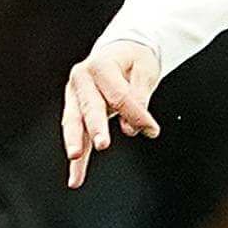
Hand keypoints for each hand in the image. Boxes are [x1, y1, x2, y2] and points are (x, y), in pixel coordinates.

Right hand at [62, 38, 163, 188]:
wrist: (119, 50)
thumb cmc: (133, 59)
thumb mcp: (145, 70)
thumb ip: (139, 96)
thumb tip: (133, 126)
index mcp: (100, 65)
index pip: (118, 94)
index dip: (136, 113)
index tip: (152, 129)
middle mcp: (82, 80)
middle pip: (90, 107)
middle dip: (95, 127)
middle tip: (102, 144)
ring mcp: (75, 96)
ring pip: (74, 123)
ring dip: (75, 142)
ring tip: (75, 159)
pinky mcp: (76, 111)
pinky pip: (77, 136)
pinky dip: (77, 159)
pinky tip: (76, 177)